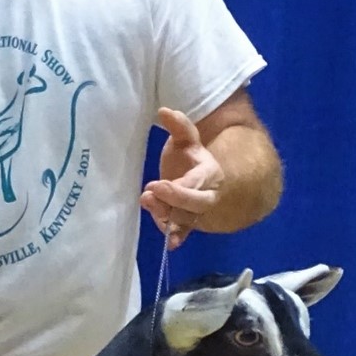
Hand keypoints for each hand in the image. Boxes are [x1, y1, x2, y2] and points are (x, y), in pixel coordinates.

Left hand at [140, 106, 224, 246]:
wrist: (194, 175)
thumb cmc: (187, 158)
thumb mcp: (185, 139)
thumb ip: (178, 126)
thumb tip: (164, 110)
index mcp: (209, 172)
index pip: (197, 182)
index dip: (178, 187)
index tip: (156, 185)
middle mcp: (207, 194)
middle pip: (197, 204)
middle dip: (175, 201)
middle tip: (150, 193)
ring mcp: (197, 212)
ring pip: (185, 219)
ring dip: (165, 216)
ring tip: (146, 203)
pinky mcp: (187, 223)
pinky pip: (184, 232)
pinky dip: (177, 238)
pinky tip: (170, 244)